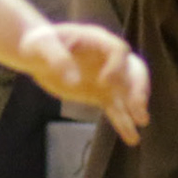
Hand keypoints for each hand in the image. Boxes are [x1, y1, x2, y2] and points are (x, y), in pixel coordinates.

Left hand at [17, 23, 150, 145]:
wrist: (37, 54)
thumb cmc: (39, 43)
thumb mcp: (42, 46)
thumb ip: (57, 59)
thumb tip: (72, 80)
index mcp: (97, 39)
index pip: (118, 50)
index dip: (116, 66)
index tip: (105, 83)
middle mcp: (108, 58)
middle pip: (134, 70)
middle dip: (138, 88)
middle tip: (138, 107)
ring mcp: (108, 77)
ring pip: (129, 91)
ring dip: (136, 106)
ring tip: (140, 122)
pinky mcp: (102, 94)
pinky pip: (116, 108)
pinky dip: (124, 122)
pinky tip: (132, 138)